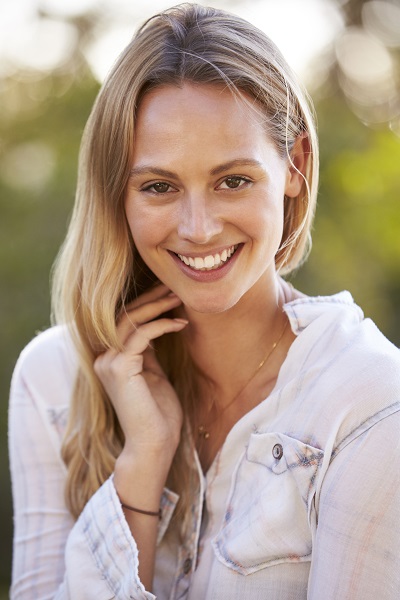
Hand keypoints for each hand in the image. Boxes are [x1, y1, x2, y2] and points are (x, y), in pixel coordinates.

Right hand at [94, 285, 187, 468]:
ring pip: (129, 321)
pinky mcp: (119, 369)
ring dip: (156, 306)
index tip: (168, 291)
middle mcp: (104, 358)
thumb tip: (155, 326)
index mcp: (111, 359)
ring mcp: (108, 363)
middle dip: (150, 298)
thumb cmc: (158, 414)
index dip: (145, 304)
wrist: (154, 445)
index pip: (124, 321)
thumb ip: (147, 351)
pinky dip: (161, 325)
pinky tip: (180, 324)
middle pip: (124, 315)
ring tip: (179, 298)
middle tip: (173, 286)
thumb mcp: (153, 374)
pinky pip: (140, 335)